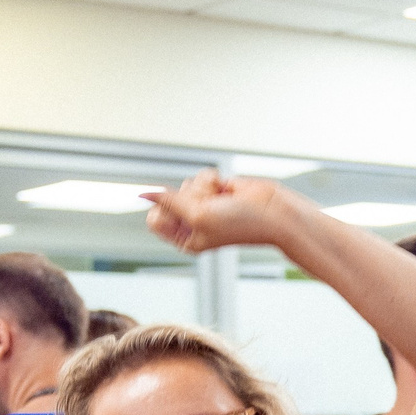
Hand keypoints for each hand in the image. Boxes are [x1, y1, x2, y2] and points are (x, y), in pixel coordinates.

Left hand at [142, 173, 296, 253]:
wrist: (272, 212)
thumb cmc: (240, 223)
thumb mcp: (198, 215)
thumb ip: (168, 201)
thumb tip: (143, 193)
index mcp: (184, 239)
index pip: (155, 219)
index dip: (169, 211)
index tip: (189, 214)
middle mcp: (191, 222)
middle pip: (169, 198)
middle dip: (192, 198)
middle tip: (213, 208)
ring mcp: (202, 205)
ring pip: (187, 184)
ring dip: (205, 189)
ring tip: (223, 201)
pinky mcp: (214, 189)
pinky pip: (202, 176)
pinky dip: (214, 181)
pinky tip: (228, 192)